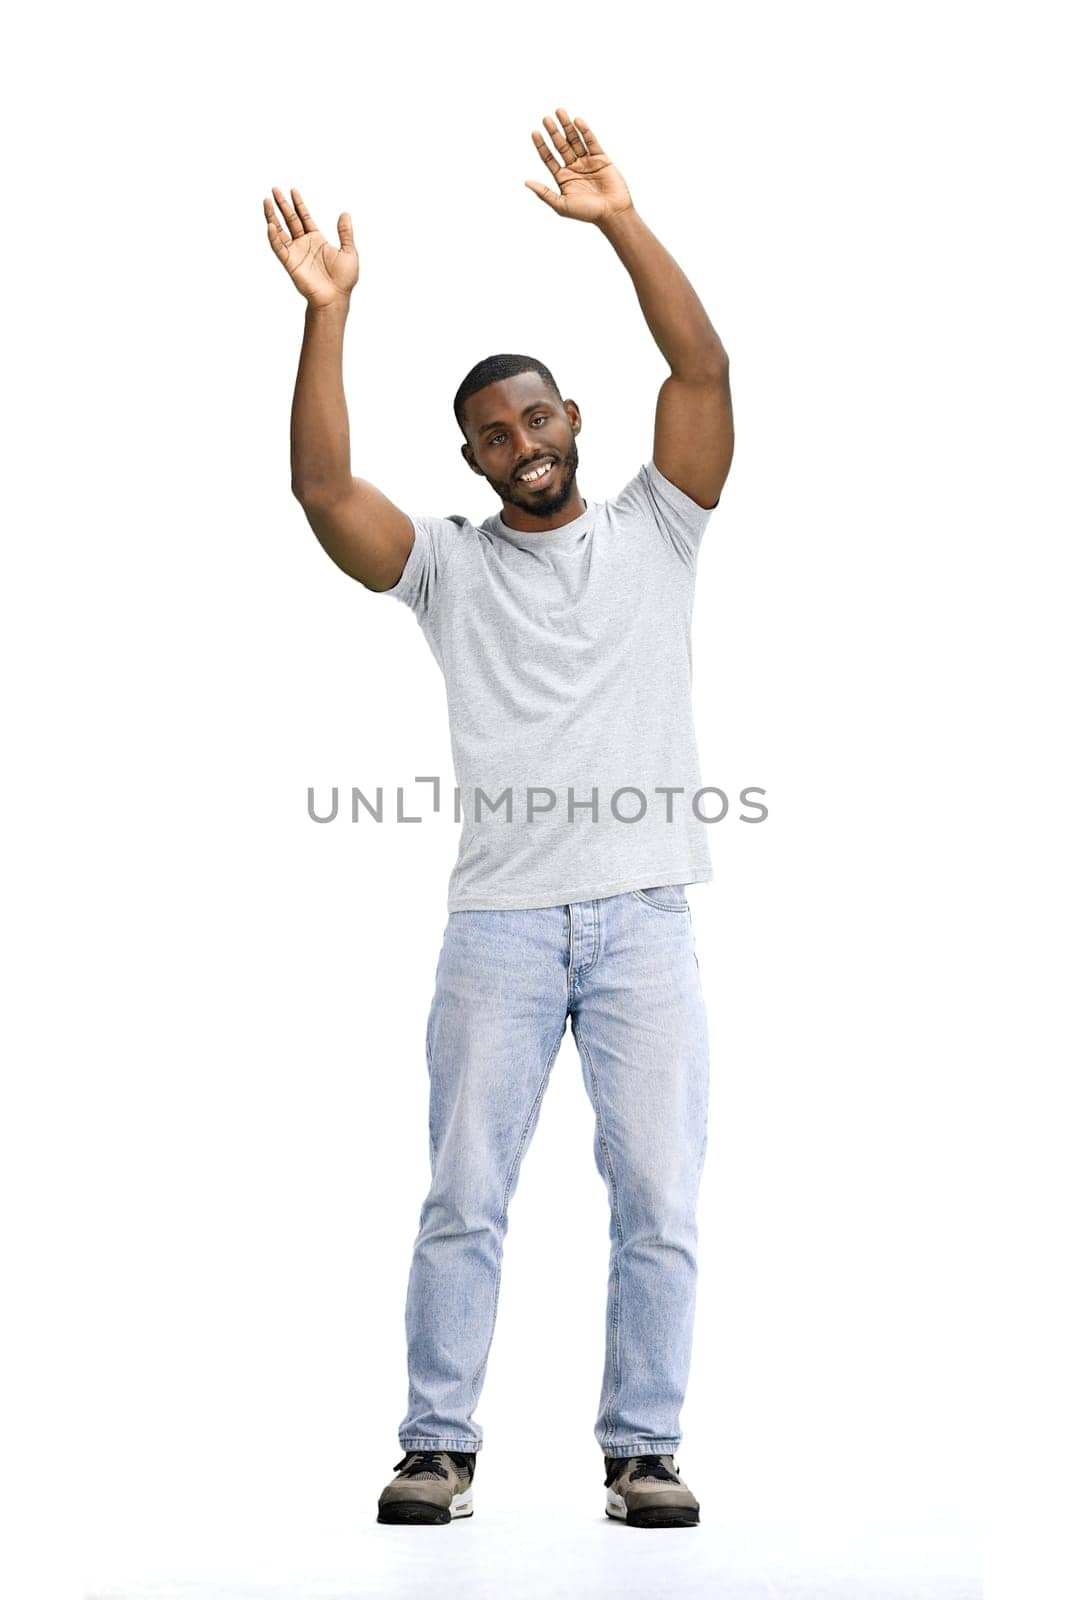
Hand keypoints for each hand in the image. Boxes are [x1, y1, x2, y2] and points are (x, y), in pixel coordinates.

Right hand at [263, 187, 358, 307]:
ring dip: (272, 216)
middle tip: (274, 189)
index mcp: (316, 240)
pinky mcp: (290, 262)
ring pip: (280, 230)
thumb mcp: (349, 252)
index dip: (299, 204)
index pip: (304, 217)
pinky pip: (279, 247)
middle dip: (283, 205)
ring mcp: (295, 253)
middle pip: (290, 220)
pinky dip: (273, 237)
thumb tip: (345, 214)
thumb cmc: (343, 280)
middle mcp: (304, 244)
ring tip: (266, 201)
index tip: (293, 190)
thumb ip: (345, 233)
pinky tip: (270, 225)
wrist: (335, 298)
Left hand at [525, 108, 633, 224]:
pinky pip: (591, 141)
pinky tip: (577, 121)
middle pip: (561, 146)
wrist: (612, 213)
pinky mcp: (601, 158)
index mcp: (563, 178)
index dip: (542, 146)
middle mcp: (574, 168)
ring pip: (575, 140)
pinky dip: (584, 131)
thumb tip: (526, 182)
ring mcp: (587, 162)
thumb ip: (544, 193)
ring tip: (559, 111)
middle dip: (553, 132)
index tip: (534, 132)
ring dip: (567, 126)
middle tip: (545, 118)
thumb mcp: (561, 205)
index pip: (549, 158)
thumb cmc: (587, 213)